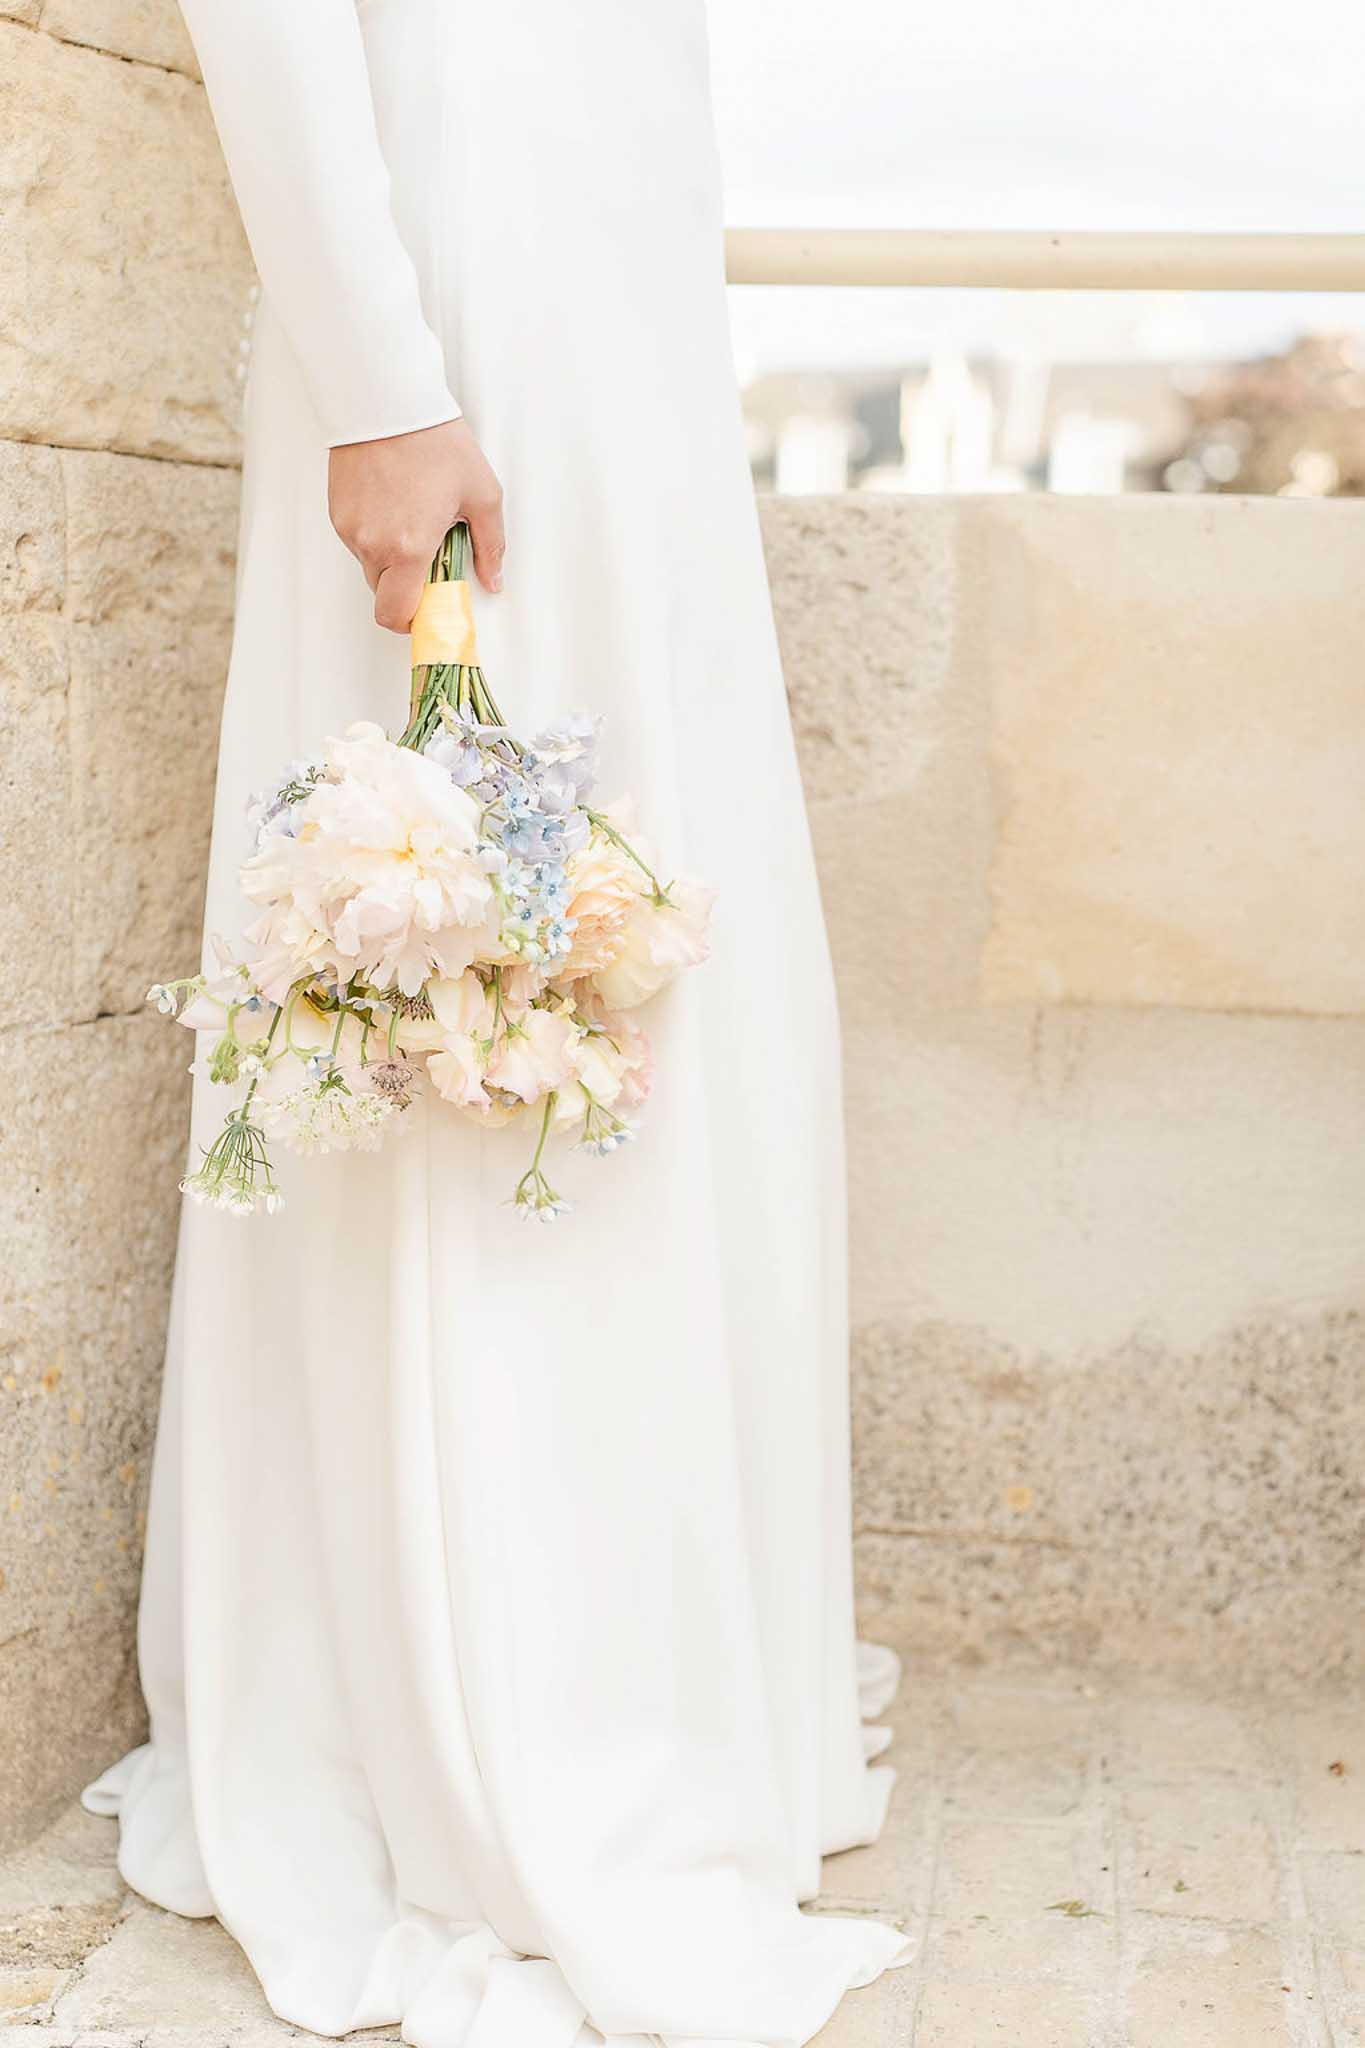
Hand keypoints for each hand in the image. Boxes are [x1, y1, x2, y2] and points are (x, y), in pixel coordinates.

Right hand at [328, 417, 504, 633]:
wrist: (388, 399)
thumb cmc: (434, 441)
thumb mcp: (482, 494)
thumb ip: (491, 546)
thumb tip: (493, 580)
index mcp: (408, 548)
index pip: (396, 613)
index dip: (411, 621)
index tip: (427, 610)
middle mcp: (372, 544)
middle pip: (383, 593)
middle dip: (406, 585)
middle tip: (429, 556)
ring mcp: (350, 528)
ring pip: (370, 565)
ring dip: (391, 556)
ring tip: (412, 516)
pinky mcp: (337, 511)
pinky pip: (357, 539)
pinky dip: (375, 533)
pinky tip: (393, 502)